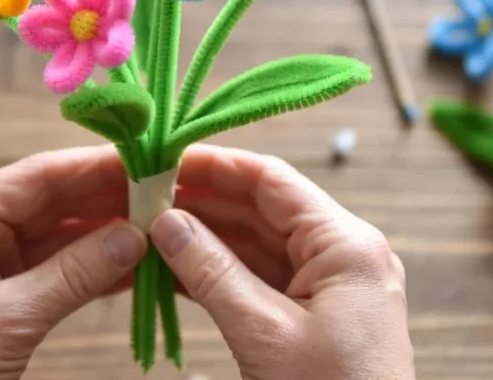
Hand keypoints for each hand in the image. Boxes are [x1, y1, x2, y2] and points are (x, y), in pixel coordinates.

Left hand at [0, 146, 147, 379]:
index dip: (93, 166)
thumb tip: (134, 236)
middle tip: (167, 192)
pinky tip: (138, 264)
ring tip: (163, 225)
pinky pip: (62, 271)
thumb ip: (71, 275)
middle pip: (53, 200)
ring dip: (110, 233)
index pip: (35, 177)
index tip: (145, 159)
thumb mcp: (4, 321)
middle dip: (109, 198)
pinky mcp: (8, 298)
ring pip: (63, 235)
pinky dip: (99, 270)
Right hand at [152, 145, 413, 379]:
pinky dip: (220, 272)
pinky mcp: (317, 315)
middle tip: (145, 195)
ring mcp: (331, 286)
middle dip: (204, 201)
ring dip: (207, 237)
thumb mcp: (265, 334)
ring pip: (258, 243)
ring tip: (150, 228)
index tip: (165, 158)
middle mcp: (343, 254)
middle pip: (263, 208)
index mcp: (347, 245)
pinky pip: (262, 278)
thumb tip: (166, 221)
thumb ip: (212, 272)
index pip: (273, 181)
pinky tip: (175, 267)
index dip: (217, 165)